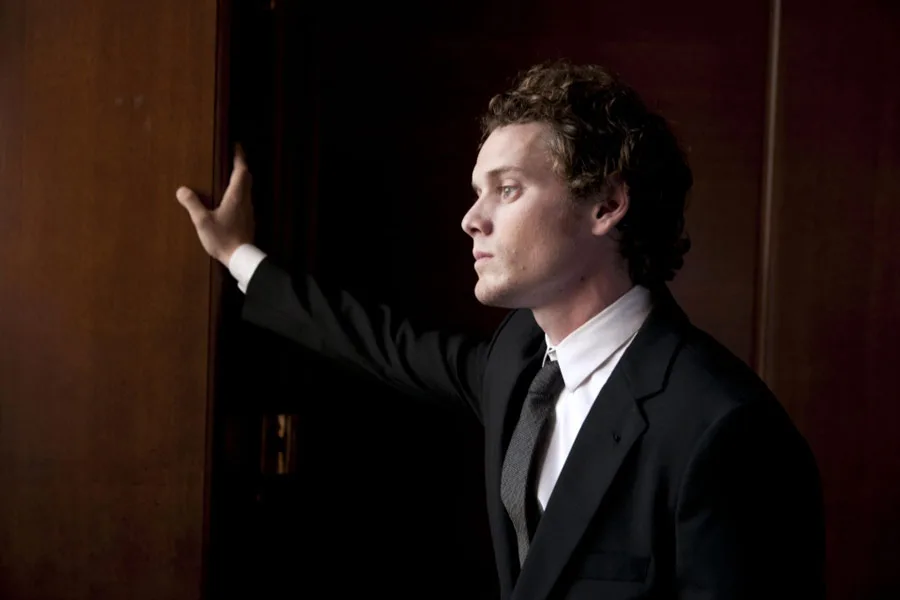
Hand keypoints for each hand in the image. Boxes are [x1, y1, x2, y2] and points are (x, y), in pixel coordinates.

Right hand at [176, 145, 254, 265]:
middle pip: (247, 179)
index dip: (240, 158)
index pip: (241, 172)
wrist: (241, 258)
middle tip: (234, 158)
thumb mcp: (203, 221)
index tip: (237, 146)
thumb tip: (181, 189)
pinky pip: (245, 200)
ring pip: (247, 190)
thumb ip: (192, 204)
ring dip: (241, 180)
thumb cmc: (223, 238)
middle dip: (241, 166)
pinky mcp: (248, 220)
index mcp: (236, 196)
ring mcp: (248, 211)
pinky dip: (239, 192)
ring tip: (229, 176)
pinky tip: (230, 198)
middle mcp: (245, 201)